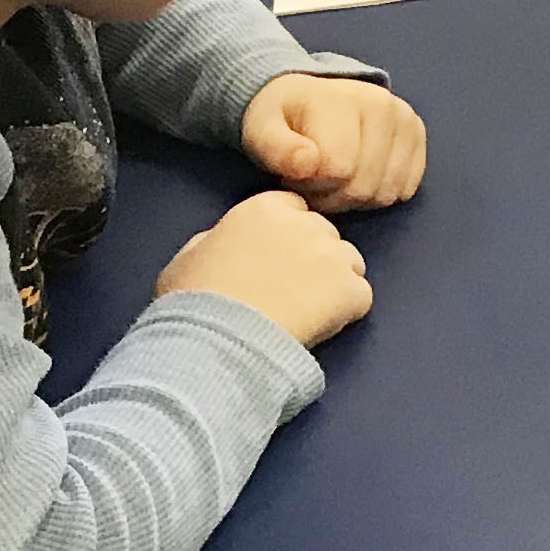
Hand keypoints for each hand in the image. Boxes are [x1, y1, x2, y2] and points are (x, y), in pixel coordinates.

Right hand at [156, 190, 372, 349]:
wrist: (215, 341)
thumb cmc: (192, 301)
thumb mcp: (190, 256)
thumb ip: (220, 238)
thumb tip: (231, 242)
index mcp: (264, 209)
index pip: (295, 209)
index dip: (289, 236)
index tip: (277, 261)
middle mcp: (305, 224)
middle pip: (325, 234)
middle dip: (314, 258)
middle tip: (291, 290)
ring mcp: (332, 256)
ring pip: (349, 263)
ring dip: (335, 282)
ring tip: (307, 311)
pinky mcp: (350, 290)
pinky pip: (360, 297)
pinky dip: (346, 312)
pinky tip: (319, 327)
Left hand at [241, 73, 428, 212]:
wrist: (305, 97)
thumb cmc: (281, 118)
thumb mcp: (262, 131)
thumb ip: (278, 149)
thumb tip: (308, 164)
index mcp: (344, 101)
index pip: (339, 170)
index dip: (313, 185)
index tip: (296, 175)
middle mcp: (384, 105)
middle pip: (365, 186)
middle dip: (334, 195)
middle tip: (313, 181)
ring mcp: (406, 120)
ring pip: (386, 192)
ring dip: (356, 198)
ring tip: (333, 179)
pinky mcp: (418, 136)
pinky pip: (405, 188)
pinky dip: (379, 193)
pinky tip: (358, 177)